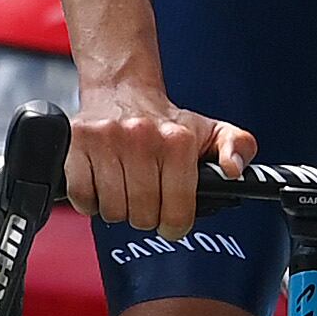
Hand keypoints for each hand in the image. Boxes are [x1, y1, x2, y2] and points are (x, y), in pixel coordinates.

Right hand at [64, 70, 246, 239]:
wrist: (122, 89)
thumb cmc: (166, 120)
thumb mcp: (212, 131)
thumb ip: (238, 148)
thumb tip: (234, 170)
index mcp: (177, 140)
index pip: (177, 211)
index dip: (175, 225)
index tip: (171, 222)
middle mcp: (143, 138)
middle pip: (143, 216)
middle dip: (146, 217)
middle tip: (146, 201)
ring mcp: (107, 140)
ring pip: (113, 210)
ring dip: (118, 209)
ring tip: (124, 191)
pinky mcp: (78, 143)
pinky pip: (83, 197)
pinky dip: (90, 201)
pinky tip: (102, 185)